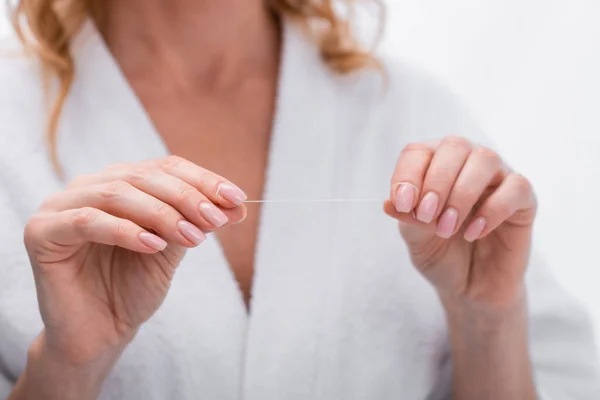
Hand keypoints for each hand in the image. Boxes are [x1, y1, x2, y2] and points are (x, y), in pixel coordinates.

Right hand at [24, 156, 246, 364]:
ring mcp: (62, 206)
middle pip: (143, 177)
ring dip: (161, 214)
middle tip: (217, 220)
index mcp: (121, 183)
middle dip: (186, 198)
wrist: (100, 332)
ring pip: (116, 194)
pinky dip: (125, 231)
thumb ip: (196, 222)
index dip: (202, 180)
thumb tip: (238, 204)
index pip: (165, 168)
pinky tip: (154, 246)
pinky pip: (87, 221)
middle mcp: (91, 186)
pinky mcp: (42, 232)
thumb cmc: (134, 287)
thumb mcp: (172, 248)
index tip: (237, 199)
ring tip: (192, 238)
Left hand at [384, 137, 536, 311]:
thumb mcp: (416, 239)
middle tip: (427, 215)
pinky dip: (492, 209)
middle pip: (454, 146)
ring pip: (485, 159)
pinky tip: (473, 233)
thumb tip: (390, 202)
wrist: (470, 288)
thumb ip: (407, 217)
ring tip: (447, 227)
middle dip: (437, 181)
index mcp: (434, 165)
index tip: (402, 204)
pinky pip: (515, 187)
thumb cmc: (441, 254)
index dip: (407, 174)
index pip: (418, 152)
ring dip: (462, 193)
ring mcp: (498, 178)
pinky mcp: (524, 200)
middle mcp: (467, 163)